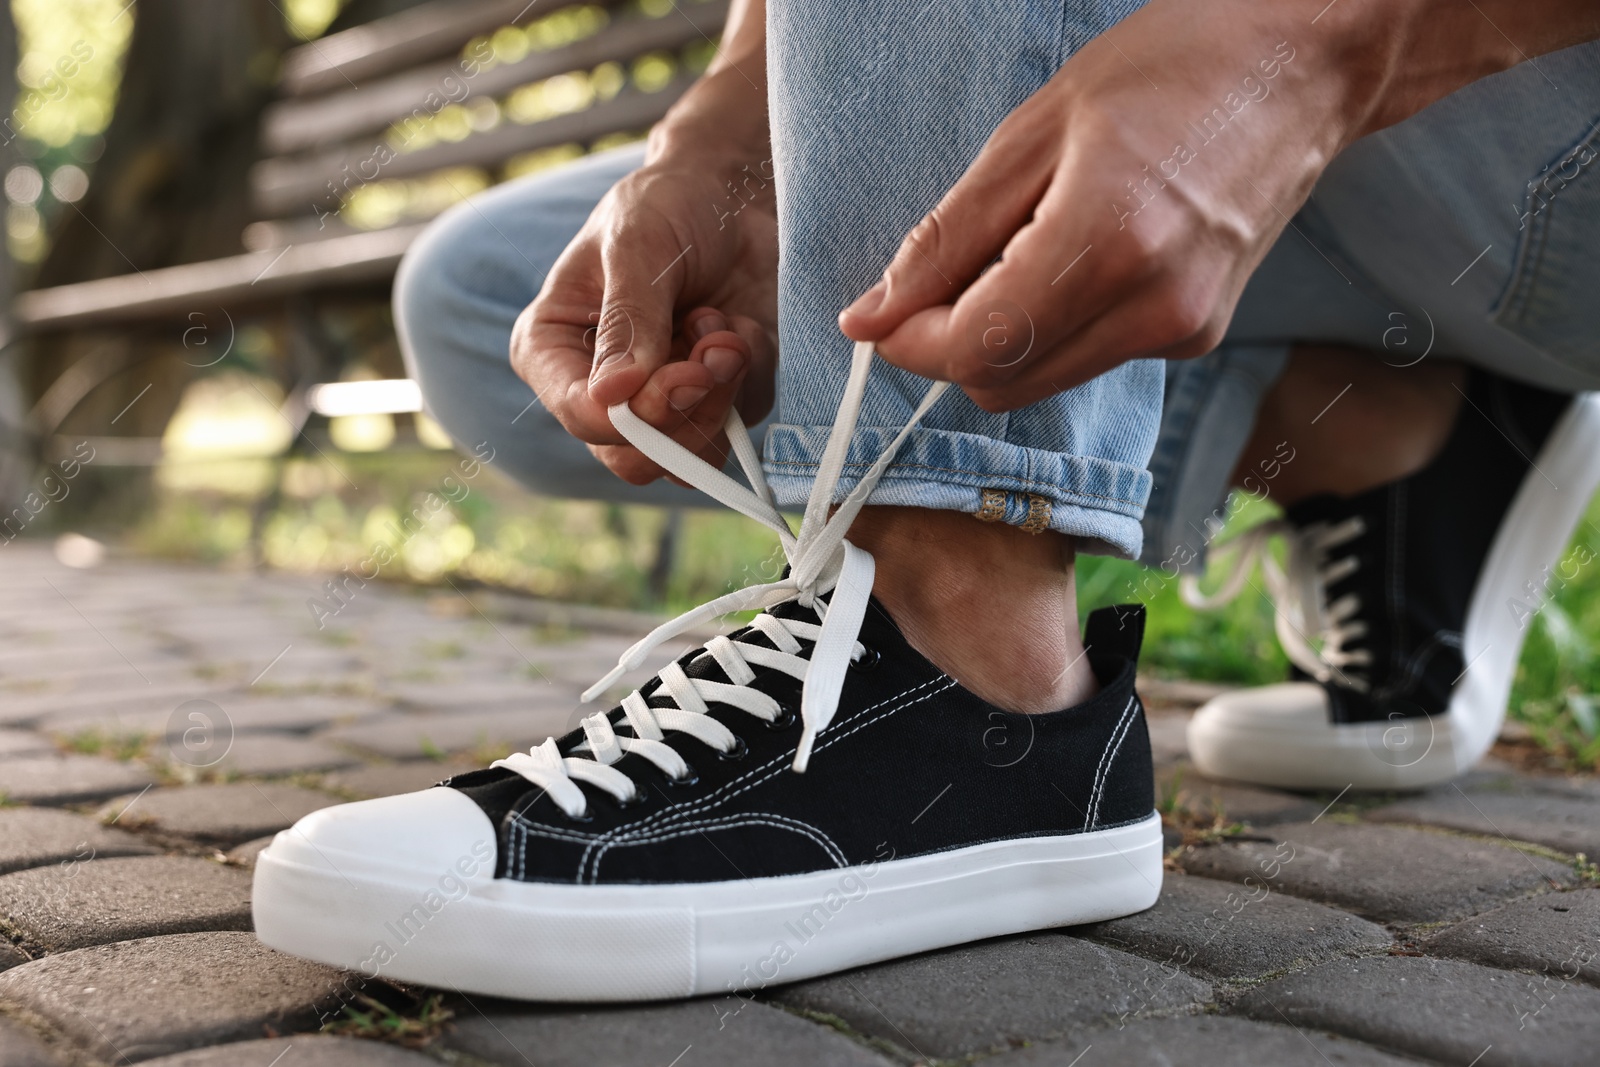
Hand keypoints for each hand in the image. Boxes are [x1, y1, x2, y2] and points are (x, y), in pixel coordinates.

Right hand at [512, 151, 776, 483]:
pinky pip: (739, 421)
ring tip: (725, 326)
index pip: (579, 415)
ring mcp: (662, 400)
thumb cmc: (669, 205)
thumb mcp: (637, 245)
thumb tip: (614, 394)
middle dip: (684, 411)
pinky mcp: (718, 400)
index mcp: (554, 350)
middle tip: (716, 349)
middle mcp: (602, 389)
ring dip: (722, 393)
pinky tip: (739, 327)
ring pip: (691, 453)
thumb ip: (628, 318)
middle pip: (634, 456)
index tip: (684, 373)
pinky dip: (750, 376)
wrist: (735, 194)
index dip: (632, 416)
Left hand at [837, 0, 1380, 410]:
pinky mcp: (1198, 338)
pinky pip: (1088, 357)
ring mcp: (1184, 331)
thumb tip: (870, 317)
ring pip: (1040, 381)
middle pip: (1000, 385)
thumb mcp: (1030, 135)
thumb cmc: (1166, 72)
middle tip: (947, 271)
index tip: (883, 313)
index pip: (975, 351)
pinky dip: (1055, 327)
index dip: (910, 343)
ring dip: (1002, 337)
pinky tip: (1078, 254)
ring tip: (1026, 244)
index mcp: (1107, 244)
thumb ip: (945, 238)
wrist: (1299, 67)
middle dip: (951, 344)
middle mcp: (1154, 308)